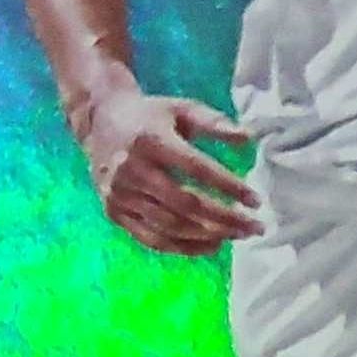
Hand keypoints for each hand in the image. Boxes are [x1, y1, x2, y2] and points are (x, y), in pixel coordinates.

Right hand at [77, 89, 261, 256]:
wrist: (100, 122)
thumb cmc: (151, 115)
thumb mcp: (183, 109)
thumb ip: (215, 123)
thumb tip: (250, 138)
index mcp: (151, 140)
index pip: (196, 169)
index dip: (228, 186)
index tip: (255, 200)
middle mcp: (132, 170)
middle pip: (185, 203)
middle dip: (224, 218)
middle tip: (254, 226)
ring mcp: (120, 195)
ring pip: (169, 225)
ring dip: (208, 236)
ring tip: (238, 236)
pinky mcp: (114, 212)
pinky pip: (151, 238)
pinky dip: (183, 247)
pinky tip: (211, 245)